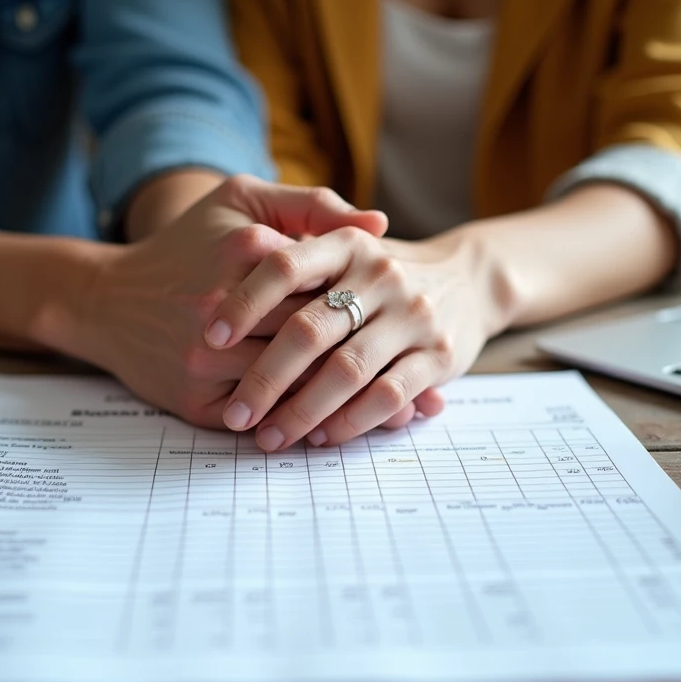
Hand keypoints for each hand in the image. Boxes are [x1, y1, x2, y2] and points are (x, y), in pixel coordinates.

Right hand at [40, 176, 392, 427]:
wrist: (109, 300)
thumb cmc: (186, 247)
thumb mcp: (242, 201)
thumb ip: (313, 205)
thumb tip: (380, 222)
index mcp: (247, 253)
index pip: (330, 286)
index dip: (377, 313)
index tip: (417, 329)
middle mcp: (226, 310)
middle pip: (320, 346)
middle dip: (375, 370)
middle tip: (428, 395)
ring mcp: (209, 361)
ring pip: (296, 390)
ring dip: (348, 409)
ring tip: (400, 420)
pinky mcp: (195, 401)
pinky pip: (261, 419)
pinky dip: (303, 427)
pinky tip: (342, 432)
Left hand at [205, 226, 493, 449]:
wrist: (468, 280)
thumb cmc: (379, 275)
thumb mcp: (343, 250)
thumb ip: (294, 262)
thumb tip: (223, 295)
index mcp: (347, 244)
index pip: (284, 266)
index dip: (244, 302)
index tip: (212, 338)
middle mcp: (381, 275)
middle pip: (309, 329)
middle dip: (266, 378)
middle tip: (236, 413)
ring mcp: (412, 316)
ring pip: (346, 370)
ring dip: (302, 411)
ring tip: (269, 436)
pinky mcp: (438, 355)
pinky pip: (386, 395)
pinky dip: (349, 421)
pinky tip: (319, 437)